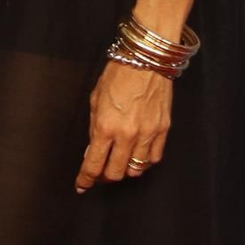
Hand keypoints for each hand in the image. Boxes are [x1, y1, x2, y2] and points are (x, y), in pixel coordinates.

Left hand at [75, 57, 170, 191]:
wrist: (145, 60)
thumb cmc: (118, 75)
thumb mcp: (95, 101)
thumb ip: (94, 130)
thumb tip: (93, 152)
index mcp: (106, 127)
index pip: (93, 165)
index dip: (85, 179)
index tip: (82, 185)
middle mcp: (127, 135)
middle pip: (115, 174)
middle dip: (103, 177)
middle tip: (99, 172)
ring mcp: (147, 134)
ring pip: (135, 170)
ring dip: (124, 170)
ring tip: (119, 162)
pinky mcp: (163, 130)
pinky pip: (153, 158)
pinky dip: (143, 162)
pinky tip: (136, 155)